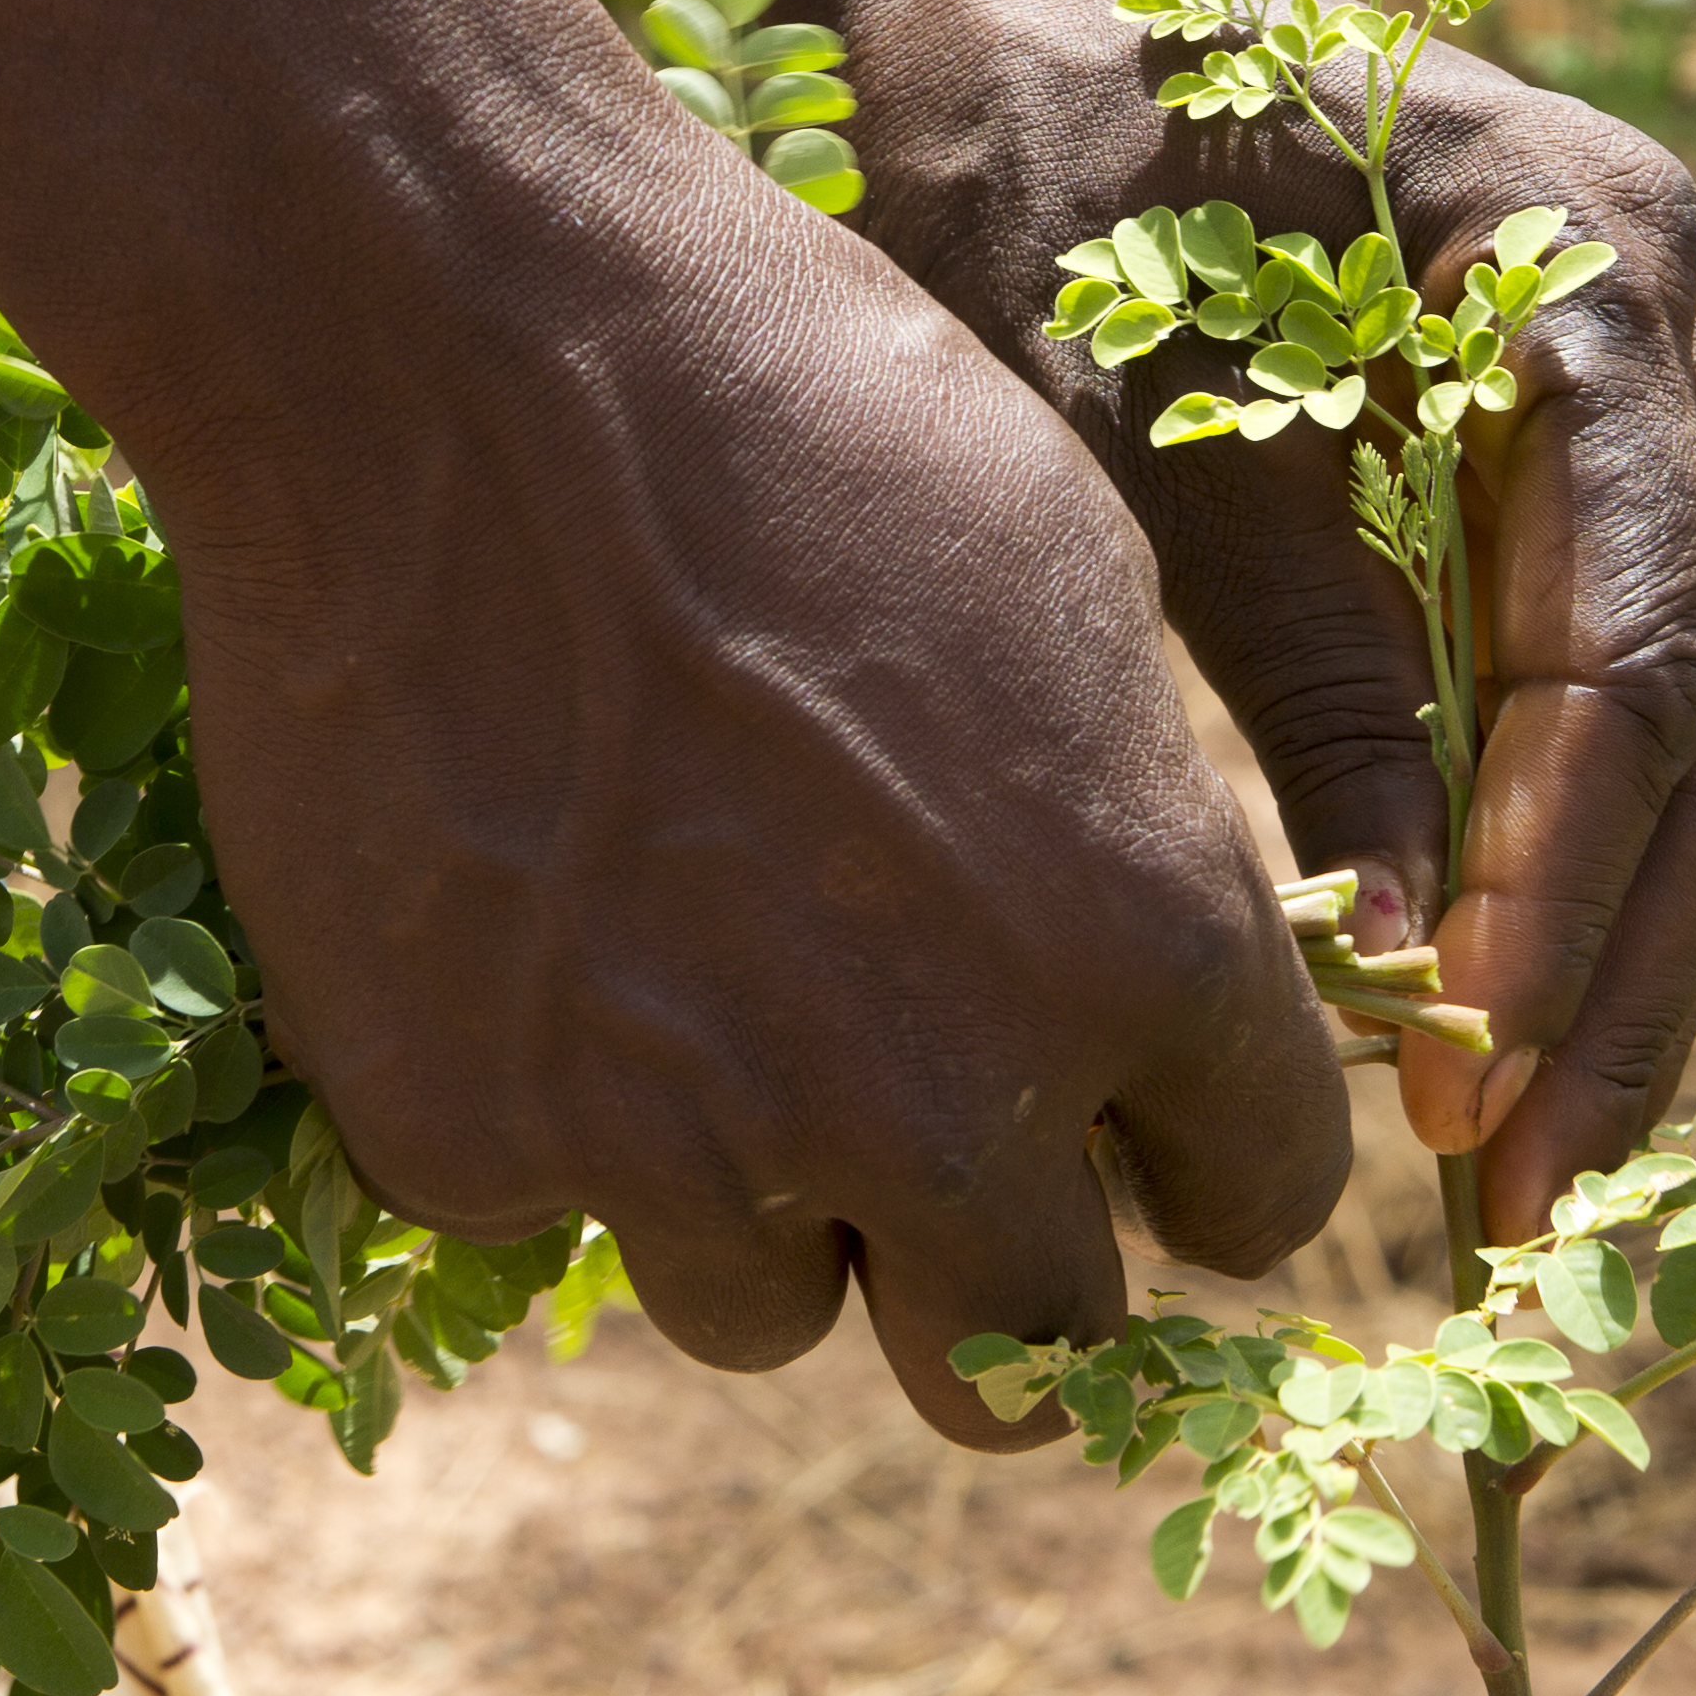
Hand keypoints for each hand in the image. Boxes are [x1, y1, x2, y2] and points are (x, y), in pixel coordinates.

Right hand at [49, 0, 1353, 1447]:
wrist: (441, 341)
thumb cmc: (788, 407)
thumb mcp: (1072, 592)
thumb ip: (1131, 847)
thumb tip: (1152, 997)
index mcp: (1134, 951)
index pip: (1255, 1200)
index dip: (1199, 1159)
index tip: (1146, 1130)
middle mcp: (927, 1096)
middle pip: (1034, 1354)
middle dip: (1007, 1267)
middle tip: (943, 1167)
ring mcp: (679, 1146)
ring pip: (776, 1314)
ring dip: (765, 1206)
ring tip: (692, 994)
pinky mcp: (462, 1140)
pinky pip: (547, 1200)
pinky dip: (545, 1102)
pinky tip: (512, 906)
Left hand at [795, 0, 1695, 1247]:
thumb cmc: (1015, 142)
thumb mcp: (1108, 407)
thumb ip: (1271, 660)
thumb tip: (1386, 965)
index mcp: (1582, 256)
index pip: (1630, 639)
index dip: (1560, 886)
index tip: (1466, 1083)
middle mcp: (1675, 321)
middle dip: (1626, 979)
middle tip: (1520, 1213)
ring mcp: (1657, 395)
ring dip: (1618, 967)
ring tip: (1521, 1188)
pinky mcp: (1586, 474)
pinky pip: (1624, 712)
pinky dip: (1568, 883)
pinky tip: (1495, 1046)